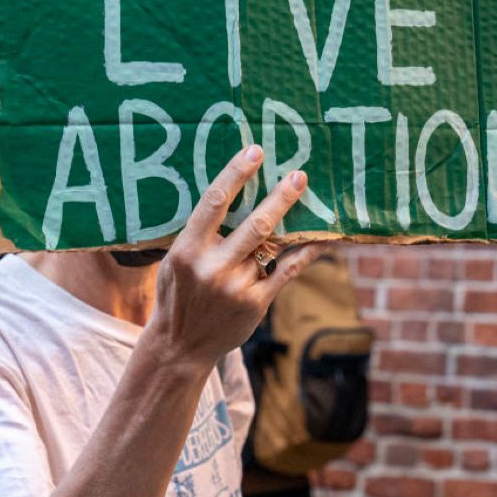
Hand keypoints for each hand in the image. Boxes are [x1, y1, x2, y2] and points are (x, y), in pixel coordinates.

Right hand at [146, 145, 325, 369]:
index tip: (255, 151)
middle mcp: (213, 267)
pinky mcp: (256, 304)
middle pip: (254, 224)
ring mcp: (237, 287)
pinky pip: (287, 271)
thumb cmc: (178, 294)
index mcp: (188, 250)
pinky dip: (306, 254)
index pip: (215, 202)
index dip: (236, 174)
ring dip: (293, 225)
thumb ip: (198, 234)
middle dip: (280, 197)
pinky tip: (321, 240)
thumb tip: (227, 194)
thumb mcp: (175, 261)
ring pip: (272, 246)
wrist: (180, 345)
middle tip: (300, 175)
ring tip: (313, 203)